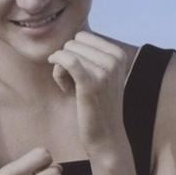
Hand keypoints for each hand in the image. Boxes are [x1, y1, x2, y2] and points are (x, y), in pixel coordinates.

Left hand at [46, 31, 129, 154]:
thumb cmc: (97, 106)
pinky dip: (57, 63)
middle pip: (75, 42)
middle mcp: (114, 59)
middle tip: (72, 82)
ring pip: (68, 52)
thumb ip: (90, 56)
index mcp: (118, 54)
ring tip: (70, 88)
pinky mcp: (91, 83)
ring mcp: (105, 71)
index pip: (84, 36)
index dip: (74, 53)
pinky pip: (67, 60)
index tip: (78, 74)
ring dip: (61, 68)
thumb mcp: (100, 76)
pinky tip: (57, 75)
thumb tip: (72, 38)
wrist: (106, 137)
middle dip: (67, 59)